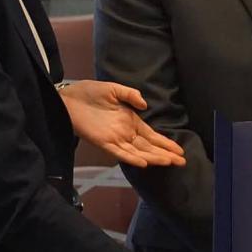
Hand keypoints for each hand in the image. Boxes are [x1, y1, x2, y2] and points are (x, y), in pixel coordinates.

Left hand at [58, 80, 185, 167]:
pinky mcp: (103, 143)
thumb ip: (131, 95)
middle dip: (165, 154)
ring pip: (138, 152)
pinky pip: (120, 153)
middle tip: (182, 161)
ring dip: (153, 158)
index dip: (165, 143)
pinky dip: (132, 158)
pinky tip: (144, 163)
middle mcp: (126, 132)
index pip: (152, 135)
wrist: (68, 99)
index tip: (179, 151)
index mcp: (130, 120)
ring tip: (169, 162)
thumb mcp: (113, 89)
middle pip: (149, 146)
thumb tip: (145, 105)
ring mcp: (115, 139)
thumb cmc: (90, 93)